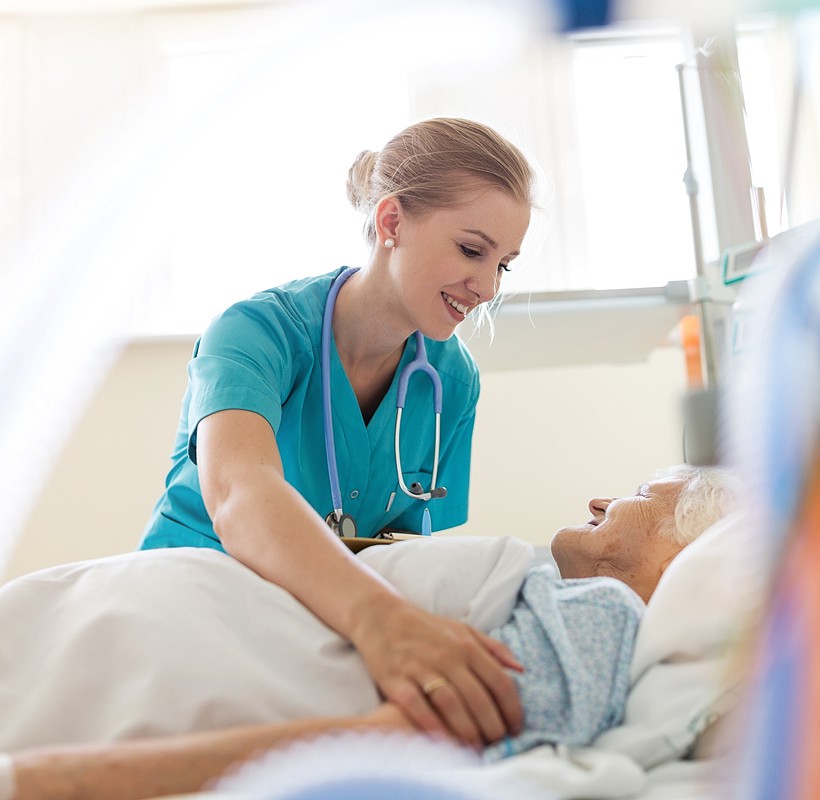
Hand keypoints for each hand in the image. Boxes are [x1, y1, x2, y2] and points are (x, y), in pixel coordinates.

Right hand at [350, 599, 522, 747]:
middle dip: (493, 726)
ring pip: (452, 704)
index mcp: (466, 645)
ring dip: (468, 731)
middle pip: (479, 698)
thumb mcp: (462, 629)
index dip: (513, 708)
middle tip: (498, 742)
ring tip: (477, 748)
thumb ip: (493, 648)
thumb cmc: (426, 627)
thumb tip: (521, 670)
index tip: (516, 727)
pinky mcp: (397, 680)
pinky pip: (418, 707)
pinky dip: (433, 726)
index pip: (500, 681)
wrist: (381, 616)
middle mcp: (447, 656)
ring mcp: (421, 668)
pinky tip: (443, 741)